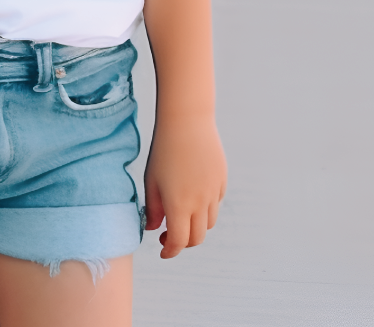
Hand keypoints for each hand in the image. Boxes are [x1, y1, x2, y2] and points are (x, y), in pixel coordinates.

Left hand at [143, 116, 225, 258]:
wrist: (187, 123)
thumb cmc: (163, 151)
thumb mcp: (151, 180)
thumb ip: (152, 209)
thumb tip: (153, 228)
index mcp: (179, 205)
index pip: (178, 241)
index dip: (170, 251)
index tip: (162, 251)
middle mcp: (200, 203)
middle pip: (196, 238)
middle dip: (183, 242)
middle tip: (167, 235)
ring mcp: (214, 193)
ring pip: (209, 223)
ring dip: (195, 226)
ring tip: (180, 215)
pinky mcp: (222, 181)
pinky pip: (215, 204)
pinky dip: (204, 209)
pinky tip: (192, 196)